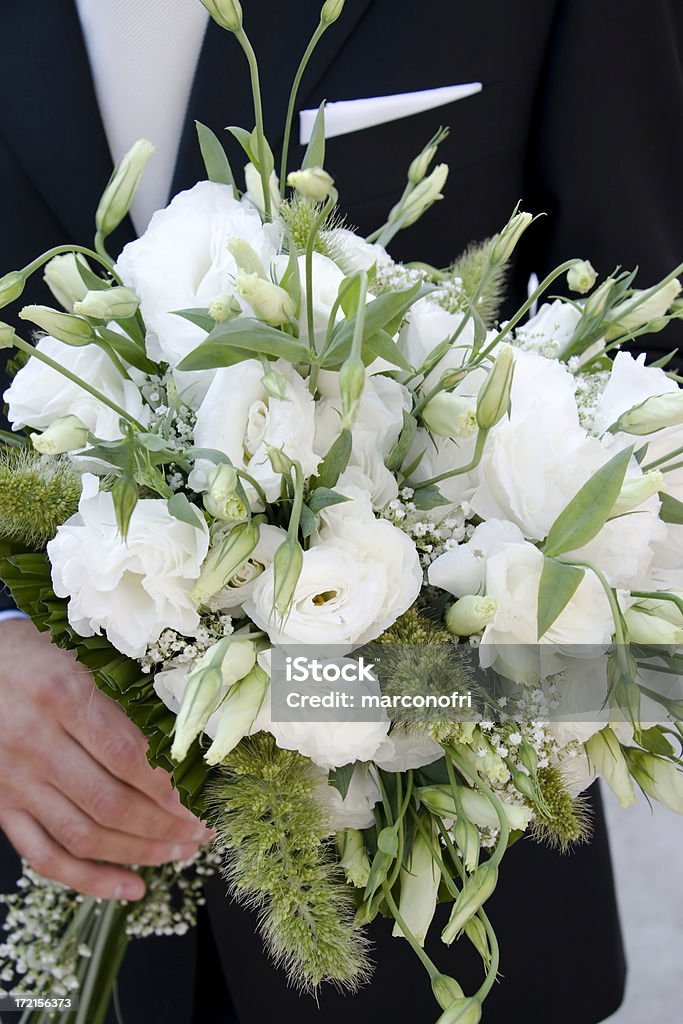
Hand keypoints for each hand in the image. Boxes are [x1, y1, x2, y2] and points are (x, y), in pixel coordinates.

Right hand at [0, 619, 211, 899]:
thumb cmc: (32, 650)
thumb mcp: (79, 653)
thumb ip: (123, 692)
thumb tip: (185, 734)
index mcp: (62, 695)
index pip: (126, 755)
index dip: (168, 785)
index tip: (203, 800)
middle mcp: (35, 743)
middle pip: (109, 803)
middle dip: (164, 826)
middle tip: (202, 832)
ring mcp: (14, 781)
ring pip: (84, 835)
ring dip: (139, 852)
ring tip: (181, 853)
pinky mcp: (0, 806)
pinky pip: (45, 856)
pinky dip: (90, 880)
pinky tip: (131, 887)